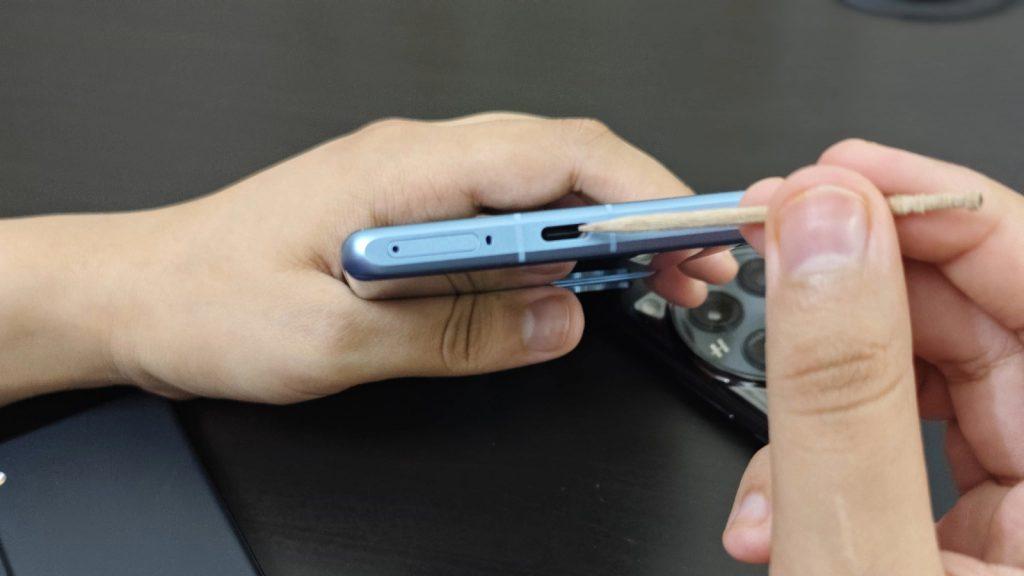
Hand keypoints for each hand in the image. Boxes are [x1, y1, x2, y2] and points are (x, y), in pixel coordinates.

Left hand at [0, 112, 735, 404]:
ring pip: (538, 187)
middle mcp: (412, 161)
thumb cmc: (208, 303)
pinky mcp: (410, 217)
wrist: (138, 295)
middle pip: (560, 160)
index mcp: (398, 170)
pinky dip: (555, 247)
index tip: (691, 234)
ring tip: (657, 281)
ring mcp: (413, 185)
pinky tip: (577, 282)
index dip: (636, 191)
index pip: (550, 154)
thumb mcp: (333, 341)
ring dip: (605, 230)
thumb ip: (456, 333)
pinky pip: (502, 218)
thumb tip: (559, 320)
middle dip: (641, 210)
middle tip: (695, 269)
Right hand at [721, 140, 1023, 573]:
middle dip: (854, 290)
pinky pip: (905, 450)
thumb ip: (839, 394)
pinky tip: (772, 502)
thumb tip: (824, 237)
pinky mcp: (974, 539)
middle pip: (982, 326)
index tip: (834, 178)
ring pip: (931, 386)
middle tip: (773, 252)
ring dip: (818, 396)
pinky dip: (822, 458)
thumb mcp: (854, 557)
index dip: (938, 207)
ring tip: (760, 433)